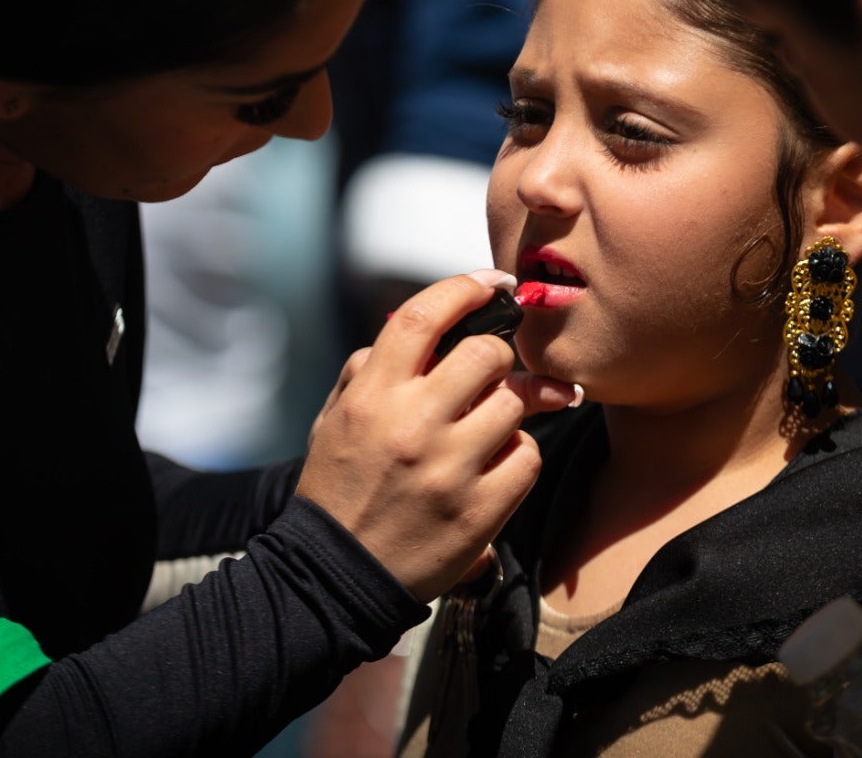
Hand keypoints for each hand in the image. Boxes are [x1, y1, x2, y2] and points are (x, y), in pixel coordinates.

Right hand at [298, 269, 578, 602]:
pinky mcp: (479, 513)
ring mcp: (449, 470)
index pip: (424, 318)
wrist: (334, 577)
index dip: (465, 288)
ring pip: (514, 405)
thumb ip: (370, 367)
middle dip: (496, 358)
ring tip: (486, 429)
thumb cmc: (339, 487)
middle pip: (487, 354)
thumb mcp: (334, 417)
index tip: (491, 284)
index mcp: (371, 396)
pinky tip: (493, 468)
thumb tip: (426, 331)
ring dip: (508, 410)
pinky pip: (527, 458)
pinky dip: (517, 456)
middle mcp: (411, 426)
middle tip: (490, 374)